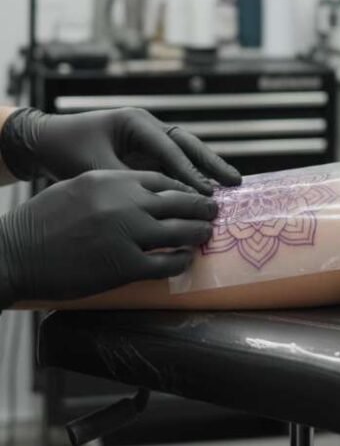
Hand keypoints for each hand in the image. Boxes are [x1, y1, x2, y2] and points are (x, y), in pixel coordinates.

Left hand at [0, 107, 240, 193]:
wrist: (46, 142)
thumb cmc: (66, 150)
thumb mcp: (94, 166)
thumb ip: (126, 181)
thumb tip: (157, 202)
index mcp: (136, 121)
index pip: (169, 148)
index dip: (189, 172)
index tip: (206, 193)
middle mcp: (146, 126)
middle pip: (187, 144)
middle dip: (211, 163)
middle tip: (235, 182)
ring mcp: (147, 138)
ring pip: (184, 153)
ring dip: (205, 170)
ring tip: (230, 186)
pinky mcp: (144, 152)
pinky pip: (172, 164)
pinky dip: (189, 177)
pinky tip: (204, 193)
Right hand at [0, 169, 216, 306]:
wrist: (17, 253)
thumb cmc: (41, 222)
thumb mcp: (75, 188)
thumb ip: (108, 186)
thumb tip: (136, 193)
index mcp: (110, 179)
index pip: (160, 179)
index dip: (181, 187)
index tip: (194, 192)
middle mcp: (122, 202)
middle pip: (176, 201)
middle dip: (199, 206)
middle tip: (213, 211)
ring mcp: (126, 234)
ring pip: (178, 231)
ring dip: (197, 232)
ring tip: (207, 233)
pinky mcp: (124, 265)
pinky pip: (165, 262)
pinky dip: (180, 260)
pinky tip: (186, 259)